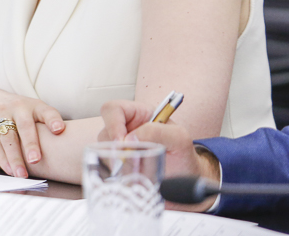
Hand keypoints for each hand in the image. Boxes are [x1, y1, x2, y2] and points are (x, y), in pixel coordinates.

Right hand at [0, 88, 65, 177]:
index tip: (59, 129)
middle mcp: (17, 108)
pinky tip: (9, 169)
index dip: (52, 120)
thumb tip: (67, 152)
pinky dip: (2, 158)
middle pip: (25, 126)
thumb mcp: (30, 111)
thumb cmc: (14, 111)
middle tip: (36, 159)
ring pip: (8, 138)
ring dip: (15, 157)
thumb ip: (44, 126)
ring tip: (21, 174)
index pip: (46, 111)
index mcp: (33, 106)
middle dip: (30, 143)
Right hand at [99, 100, 217, 184]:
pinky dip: (117, 172)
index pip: (113, 109)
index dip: (113, 123)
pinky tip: (132, 175)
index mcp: (138, 115)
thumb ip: (157, 131)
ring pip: (103, 150)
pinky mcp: (118, 165)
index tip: (122, 142)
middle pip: (105, 131)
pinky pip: (106, 165)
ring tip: (138, 168)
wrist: (185, 180)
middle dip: (115, 147)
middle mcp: (125, 129)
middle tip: (130, 159)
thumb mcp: (179, 138)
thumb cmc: (183, 155)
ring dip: (118, 161)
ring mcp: (120, 147)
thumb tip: (129, 138)